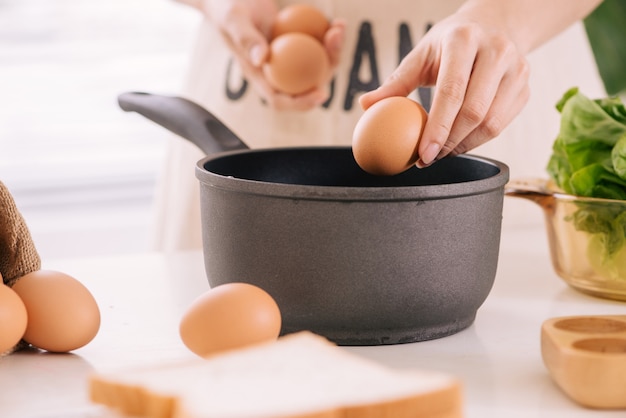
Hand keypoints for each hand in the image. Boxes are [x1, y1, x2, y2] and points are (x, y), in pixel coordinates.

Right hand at [203, 0, 345, 110]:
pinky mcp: (293, 42)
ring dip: (332, 50)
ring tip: (338, 29)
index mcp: (256, 74)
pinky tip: (336, 22)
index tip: (321, 93)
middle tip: (335, 45)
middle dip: (326, 70)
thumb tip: (262, 59)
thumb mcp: (233, 18)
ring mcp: (285, 57)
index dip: (301, 103)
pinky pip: (315, 45)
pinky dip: (327, 36)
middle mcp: (273, 70)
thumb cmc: (226, 5)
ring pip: (315, 64)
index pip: (278, 99)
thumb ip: (245, 38)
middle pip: (305, 83)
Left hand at [359, 8, 529, 166]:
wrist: (494, 26)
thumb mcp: (421, 54)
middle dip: (448, 143)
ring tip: (440, 152)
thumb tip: (365, 106)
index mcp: (464, 39)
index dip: (437, 127)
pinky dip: (478, 141)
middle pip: (474, 111)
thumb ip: (396, 82)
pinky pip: (501, 124)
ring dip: (463, 146)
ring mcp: (517, 68)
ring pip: (491, 122)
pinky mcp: (526, 86)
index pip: (451, 91)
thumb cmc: (449, 44)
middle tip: (427, 158)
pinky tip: (459, 144)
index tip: (422, 154)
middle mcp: (497, 50)